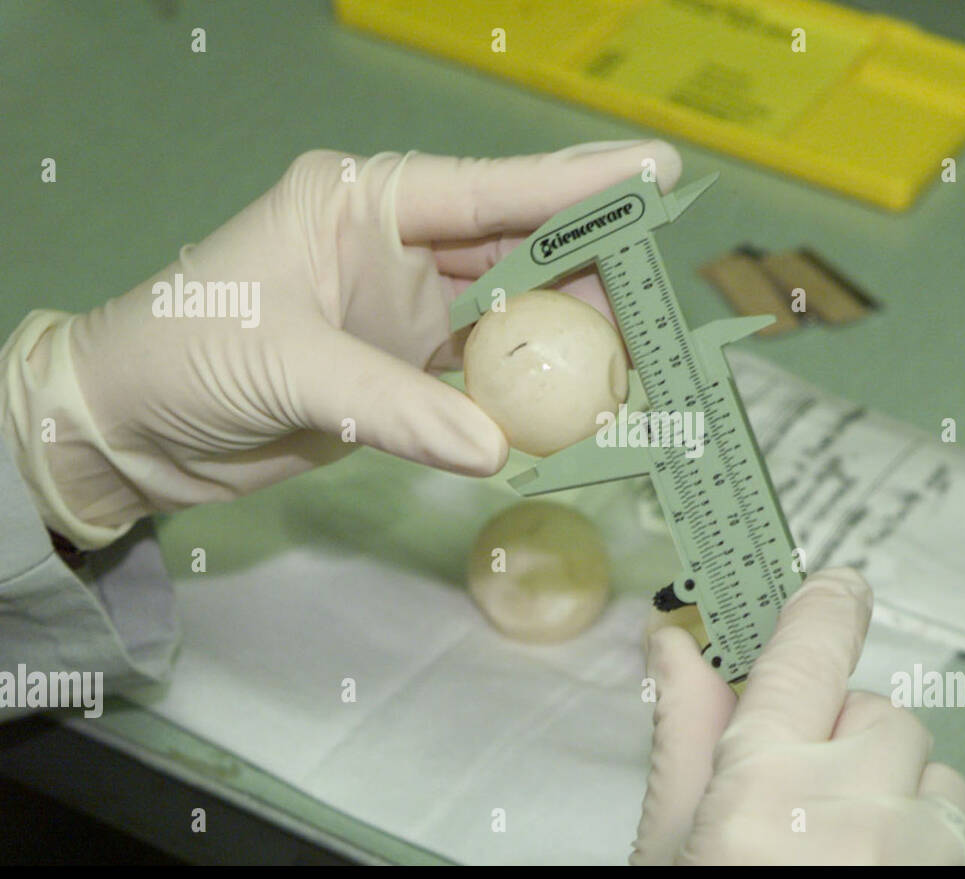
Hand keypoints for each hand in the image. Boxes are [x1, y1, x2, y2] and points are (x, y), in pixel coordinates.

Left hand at [0, 142, 680, 548]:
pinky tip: (578, 399)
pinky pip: (489, 369)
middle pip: (519, 246)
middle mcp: (397, 244)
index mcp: (365, 201)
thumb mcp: (285, 363)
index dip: (576, 183)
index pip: (489, 188)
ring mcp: (407, 308)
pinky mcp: (407, 368)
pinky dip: (531, 387)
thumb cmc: (185, 359)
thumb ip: (393, 405)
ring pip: (515, 310)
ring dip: (571, 333)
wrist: (133, 430)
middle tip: (663, 294)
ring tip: (637, 355)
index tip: (656, 176)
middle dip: (593, 265)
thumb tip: (497, 448)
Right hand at [631, 568, 964, 864]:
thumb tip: (673, 644)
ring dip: (883, 783)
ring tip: (829, 844)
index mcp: (758, 793)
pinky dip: (915, 827)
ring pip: (921, 759)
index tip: (836, 584)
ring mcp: (913, 851)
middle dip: (836, 737)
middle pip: (874, 711)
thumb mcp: (668, 849)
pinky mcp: (954, 875)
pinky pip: (950, 812)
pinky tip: (864, 863)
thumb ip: (684, 741)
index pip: (809, 651)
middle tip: (789, 799)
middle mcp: (848, 815)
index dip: (826, 605)